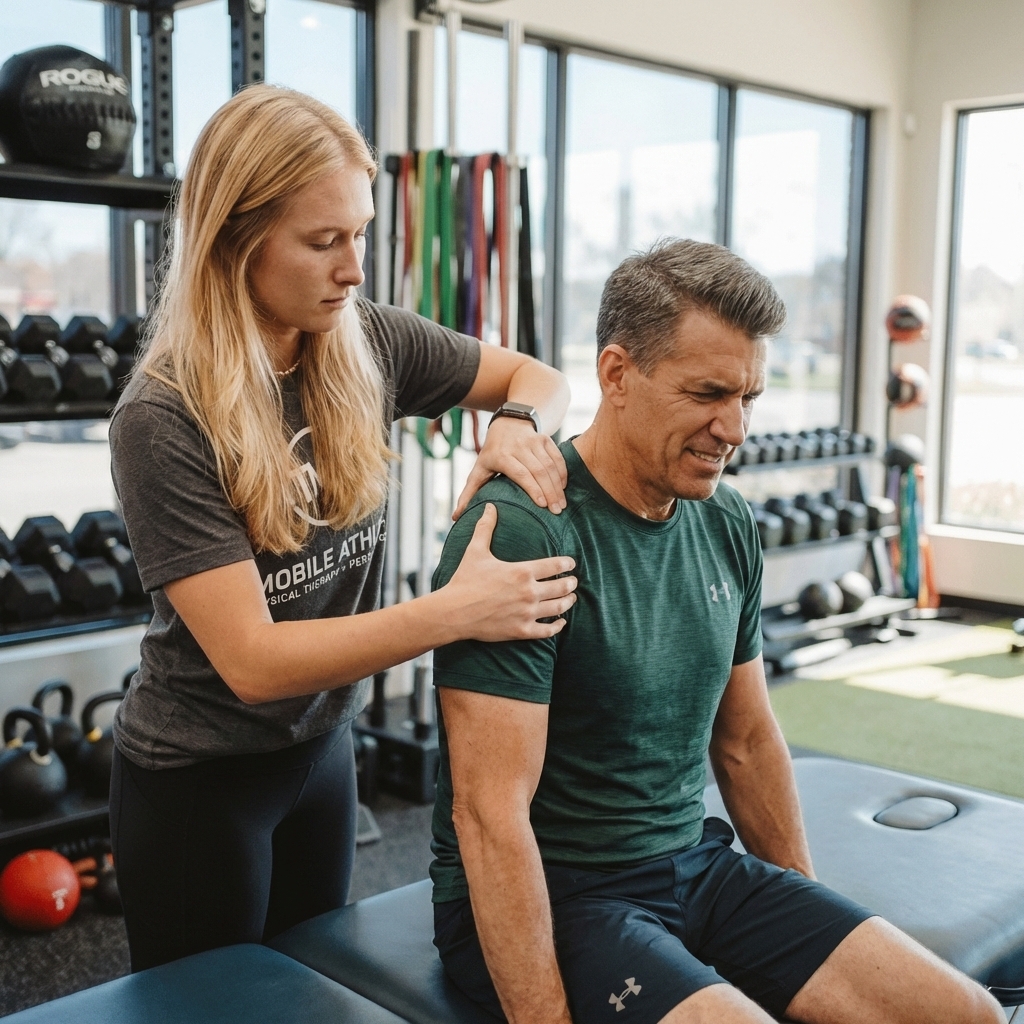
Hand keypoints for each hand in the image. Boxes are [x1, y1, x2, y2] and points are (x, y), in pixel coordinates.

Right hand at [440, 503, 576, 641]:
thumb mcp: (475, 551)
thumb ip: (486, 528)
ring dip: (568, 602)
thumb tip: (489, 506)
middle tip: (573, 582)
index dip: (567, 564)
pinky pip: (548, 630)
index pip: (555, 565)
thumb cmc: (465, 580)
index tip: (571, 563)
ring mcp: (527, 612)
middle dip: (571, 583)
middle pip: (562, 587)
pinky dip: (557, 626)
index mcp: (522, 571)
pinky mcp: (522, 630)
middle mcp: (529, 592)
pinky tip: (560, 622)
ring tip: (571, 598)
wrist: (454, 612)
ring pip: (558, 607)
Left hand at [453, 417, 567, 520]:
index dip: (533, 489)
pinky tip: (563, 487)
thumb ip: (468, 493)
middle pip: (538, 471)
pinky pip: (557, 457)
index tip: (542, 505)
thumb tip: (456, 517)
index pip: (521, 474)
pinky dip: (562, 472)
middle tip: (556, 511)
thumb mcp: (478, 470)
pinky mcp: (544, 439)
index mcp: (501, 456)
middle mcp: (519, 447)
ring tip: (561, 504)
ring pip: (549, 465)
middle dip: (550, 492)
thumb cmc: (492, 453)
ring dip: (558, 485)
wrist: (507, 423)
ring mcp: (533, 441)